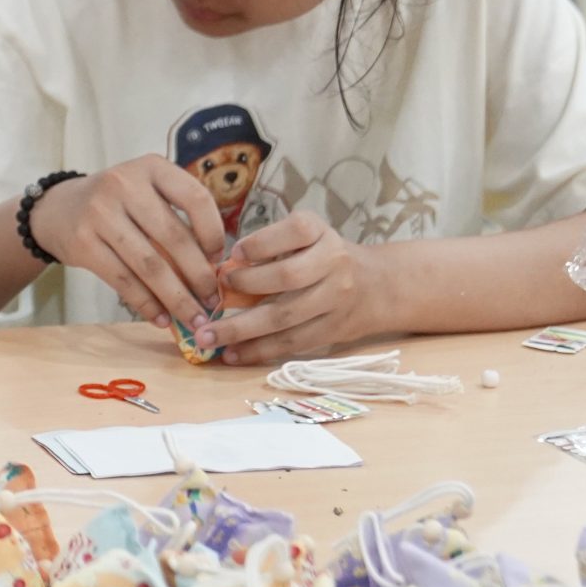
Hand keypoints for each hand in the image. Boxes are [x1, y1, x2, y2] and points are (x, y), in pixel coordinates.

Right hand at [28, 157, 225, 327]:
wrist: (58, 209)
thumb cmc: (117, 205)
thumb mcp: (145, 191)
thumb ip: (177, 215)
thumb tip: (214, 268)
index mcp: (150, 167)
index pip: (195, 198)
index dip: (213, 232)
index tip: (218, 259)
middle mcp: (124, 184)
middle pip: (173, 237)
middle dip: (199, 276)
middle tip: (212, 301)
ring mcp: (100, 213)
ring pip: (150, 265)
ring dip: (176, 298)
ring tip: (193, 318)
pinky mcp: (83, 242)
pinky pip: (123, 280)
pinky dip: (146, 304)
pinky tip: (161, 318)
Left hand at [190, 211, 374, 363]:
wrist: (377, 285)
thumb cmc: (320, 255)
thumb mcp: (303, 236)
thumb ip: (269, 246)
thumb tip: (221, 271)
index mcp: (319, 232)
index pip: (295, 231)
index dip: (262, 243)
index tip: (233, 255)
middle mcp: (333, 262)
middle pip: (288, 278)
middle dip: (245, 288)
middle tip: (212, 300)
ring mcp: (336, 298)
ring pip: (286, 317)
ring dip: (243, 330)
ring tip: (209, 337)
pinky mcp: (334, 330)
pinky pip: (293, 343)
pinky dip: (259, 350)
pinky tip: (233, 355)